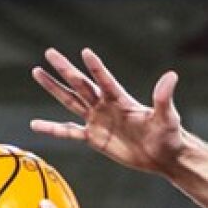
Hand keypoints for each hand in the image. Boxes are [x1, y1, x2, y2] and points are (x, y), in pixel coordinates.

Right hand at [32, 47, 189, 176]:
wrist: (163, 155)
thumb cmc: (169, 135)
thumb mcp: (167, 117)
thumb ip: (164, 98)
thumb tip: (171, 76)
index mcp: (121, 99)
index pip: (105, 80)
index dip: (96, 67)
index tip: (86, 52)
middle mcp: (106, 105)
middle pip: (81, 84)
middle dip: (65, 69)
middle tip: (49, 52)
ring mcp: (98, 120)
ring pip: (71, 101)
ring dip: (54, 88)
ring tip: (37, 71)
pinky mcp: (94, 138)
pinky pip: (69, 132)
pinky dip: (53, 129)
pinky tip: (35, 125)